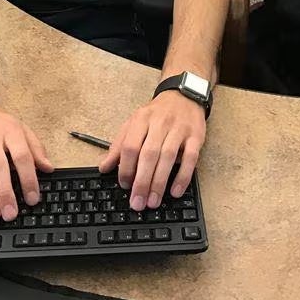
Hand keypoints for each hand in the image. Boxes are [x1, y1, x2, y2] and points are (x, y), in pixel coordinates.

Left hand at [99, 91, 205, 210]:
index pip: (130, 146)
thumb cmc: (157, 114)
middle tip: (137, 203)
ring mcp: (179, 129)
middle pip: (148, 155)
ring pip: (168, 157)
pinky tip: (175, 191)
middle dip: (142, 182)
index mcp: (141, 119)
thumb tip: (104, 168)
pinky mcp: (196, 136)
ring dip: (159, 182)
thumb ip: (119, 145)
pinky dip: (183, 176)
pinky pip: (191, 158)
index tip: (124, 186)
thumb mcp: (134, 124)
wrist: (184, 96)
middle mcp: (160, 123)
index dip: (125, 168)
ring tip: (153, 202)